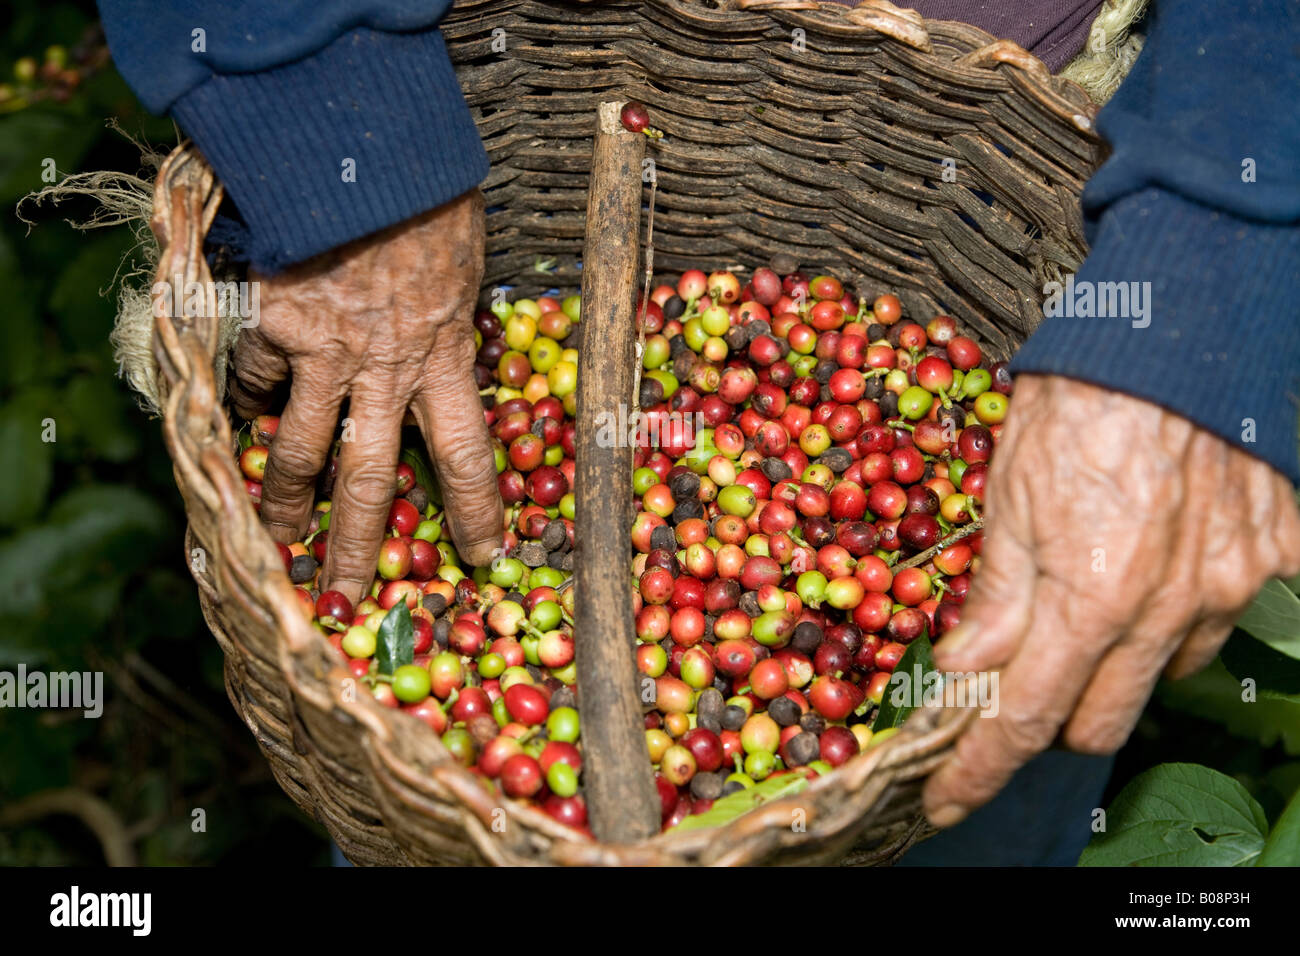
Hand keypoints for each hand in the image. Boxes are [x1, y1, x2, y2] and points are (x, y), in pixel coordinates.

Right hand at [229, 189, 502, 604]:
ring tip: (274, 540)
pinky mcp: (271, 325)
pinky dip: (249, 400)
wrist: (361, 144)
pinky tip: (246, 420)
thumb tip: (450, 335)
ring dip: (282, 504)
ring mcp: (321, 353)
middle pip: (367, 482)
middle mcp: (382, 371)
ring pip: (297, 452)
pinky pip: (253, 378)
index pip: (466, 455)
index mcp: (443, 356)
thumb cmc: (430, 191)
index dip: (474, 511)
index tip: (482, 555)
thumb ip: (452, 313)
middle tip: (342, 600)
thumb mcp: (466, 260)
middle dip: (352, 550)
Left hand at [923, 374, 1299, 826]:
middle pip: (1100, 720)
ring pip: (1164, 673)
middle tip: (1024, 672)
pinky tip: (1161, 561)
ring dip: (1120, 659)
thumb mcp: (1006, 496)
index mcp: (1091, 599)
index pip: (1024, 719)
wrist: (1175, 328)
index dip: (980, 769)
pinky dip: (1184, 607)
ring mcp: (1229, 584)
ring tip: (1095, 592)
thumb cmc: (1077, 401)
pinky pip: (1224, 614)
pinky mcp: (1271, 551)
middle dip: (1052, 714)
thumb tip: (965, 668)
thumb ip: (996, 598)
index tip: (946, 801)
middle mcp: (1169, 608)